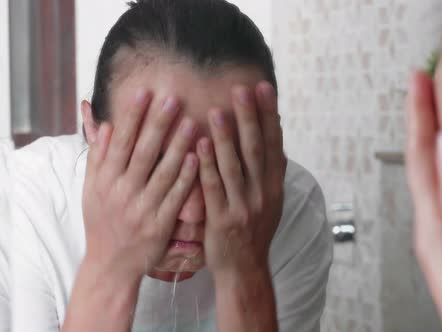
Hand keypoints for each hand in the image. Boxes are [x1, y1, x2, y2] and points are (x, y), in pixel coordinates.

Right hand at [82, 91, 198, 280]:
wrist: (111, 264)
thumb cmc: (103, 222)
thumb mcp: (93, 190)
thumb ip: (99, 158)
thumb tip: (107, 126)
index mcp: (105, 181)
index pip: (119, 142)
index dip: (132, 116)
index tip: (145, 92)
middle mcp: (122, 192)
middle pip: (141, 152)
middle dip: (157, 124)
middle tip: (173, 98)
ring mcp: (142, 209)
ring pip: (162, 172)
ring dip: (177, 146)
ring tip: (191, 122)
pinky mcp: (160, 224)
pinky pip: (175, 197)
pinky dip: (186, 177)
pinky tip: (197, 158)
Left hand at [197, 82, 286, 276]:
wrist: (245, 268)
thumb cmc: (254, 228)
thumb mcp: (271, 198)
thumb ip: (270, 168)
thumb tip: (274, 132)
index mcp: (274, 185)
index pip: (273, 143)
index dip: (269, 115)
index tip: (263, 88)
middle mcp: (262, 193)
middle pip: (255, 149)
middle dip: (249, 117)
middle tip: (241, 89)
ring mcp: (243, 206)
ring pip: (234, 166)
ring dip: (226, 138)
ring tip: (216, 110)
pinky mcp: (222, 219)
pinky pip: (214, 188)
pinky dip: (206, 166)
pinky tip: (198, 145)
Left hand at [406, 72, 441, 331]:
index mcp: (436, 225)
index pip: (422, 157)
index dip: (420, 116)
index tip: (418, 82)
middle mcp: (434, 231)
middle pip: (421, 165)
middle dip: (421, 124)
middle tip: (421, 91)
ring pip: (432, 180)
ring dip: (431, 146)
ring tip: (433, 120)